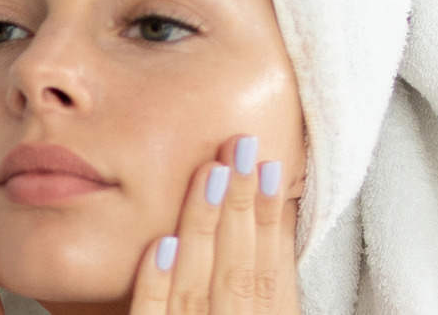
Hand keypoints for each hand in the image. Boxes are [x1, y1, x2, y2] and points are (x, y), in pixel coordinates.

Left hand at [130, 135, 300, 313]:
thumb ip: (263, 280)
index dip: (269, 220)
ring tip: (210, 172)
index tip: (270, 166)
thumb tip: (281, 210)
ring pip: (195, 291)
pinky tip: (161, 244)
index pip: (267, 275)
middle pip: (236, 274)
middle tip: (241, 147)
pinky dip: (156, 286)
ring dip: (203, 228)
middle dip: (240, 207)